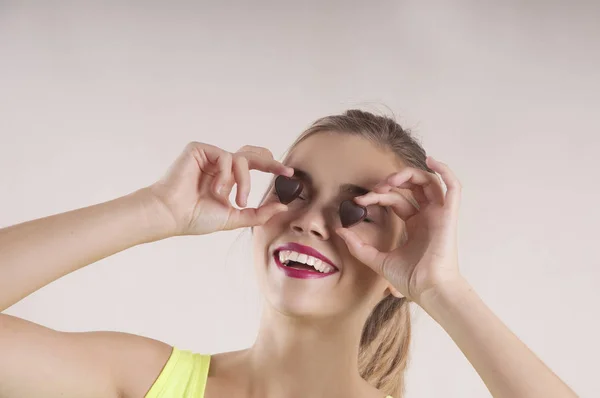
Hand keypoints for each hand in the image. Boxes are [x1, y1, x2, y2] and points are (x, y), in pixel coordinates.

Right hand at [147, 142, 293, 235]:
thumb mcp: (234, 217)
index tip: (290, 174)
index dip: (272, 166)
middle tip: (284, 171)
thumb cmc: (196, 217)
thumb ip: (258, 213)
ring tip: (237, 200)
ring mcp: (209, 156)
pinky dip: (227, 175)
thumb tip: (283, 206)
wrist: (172, 214)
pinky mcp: (199, 149)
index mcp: (227, 177)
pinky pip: (226, 156)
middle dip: (271, 162)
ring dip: (244, 181)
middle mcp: (219, 164)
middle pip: (252, 153)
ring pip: (241, 159)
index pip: (254, 165)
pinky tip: (217, 190)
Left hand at [335, 157, 462, 304]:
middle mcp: (428, 216)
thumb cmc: (410, 279)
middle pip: (411, 187)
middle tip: (374, 189)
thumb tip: (340, 230)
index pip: (396, 200)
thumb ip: (359, 246)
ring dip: (409, 175)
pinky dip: (445, 170)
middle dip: (390, 183)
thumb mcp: (377, 259)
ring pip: (429, 181)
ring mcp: (439, 214)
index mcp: (415, 225)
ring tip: (391, 180)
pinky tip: (431, 159)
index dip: (377, 196)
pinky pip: (453, 186)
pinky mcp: (449, 214)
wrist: (428, 289)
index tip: (358, 202)